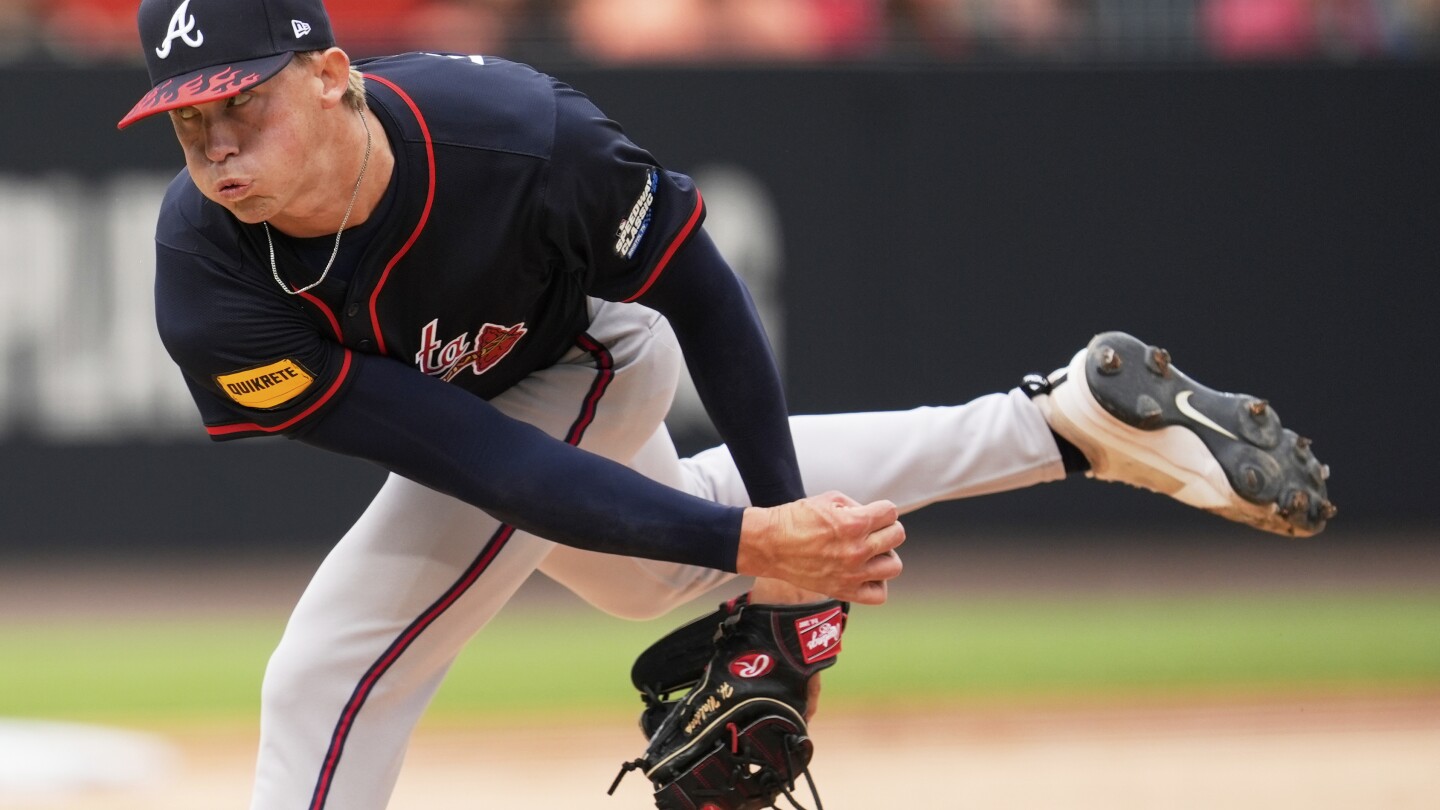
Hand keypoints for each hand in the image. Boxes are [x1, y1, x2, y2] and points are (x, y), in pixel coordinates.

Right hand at [735, 491, 903, 604]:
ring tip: (870, 552)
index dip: (882, 509)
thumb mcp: (829, 499)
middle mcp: (857, 550)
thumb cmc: (797, 519)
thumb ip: (858, 507)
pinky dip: (877, 583)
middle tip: (871, 530)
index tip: (871, 513)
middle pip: (897, 536)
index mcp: (854, 523)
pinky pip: (879, 594)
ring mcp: (852, 573)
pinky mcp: (844, 591)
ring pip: (894, 566)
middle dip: (886, 528)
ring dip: (885, 555)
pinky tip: (866, 573)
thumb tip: (877, 517)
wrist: (770, 544)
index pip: (891, 512)